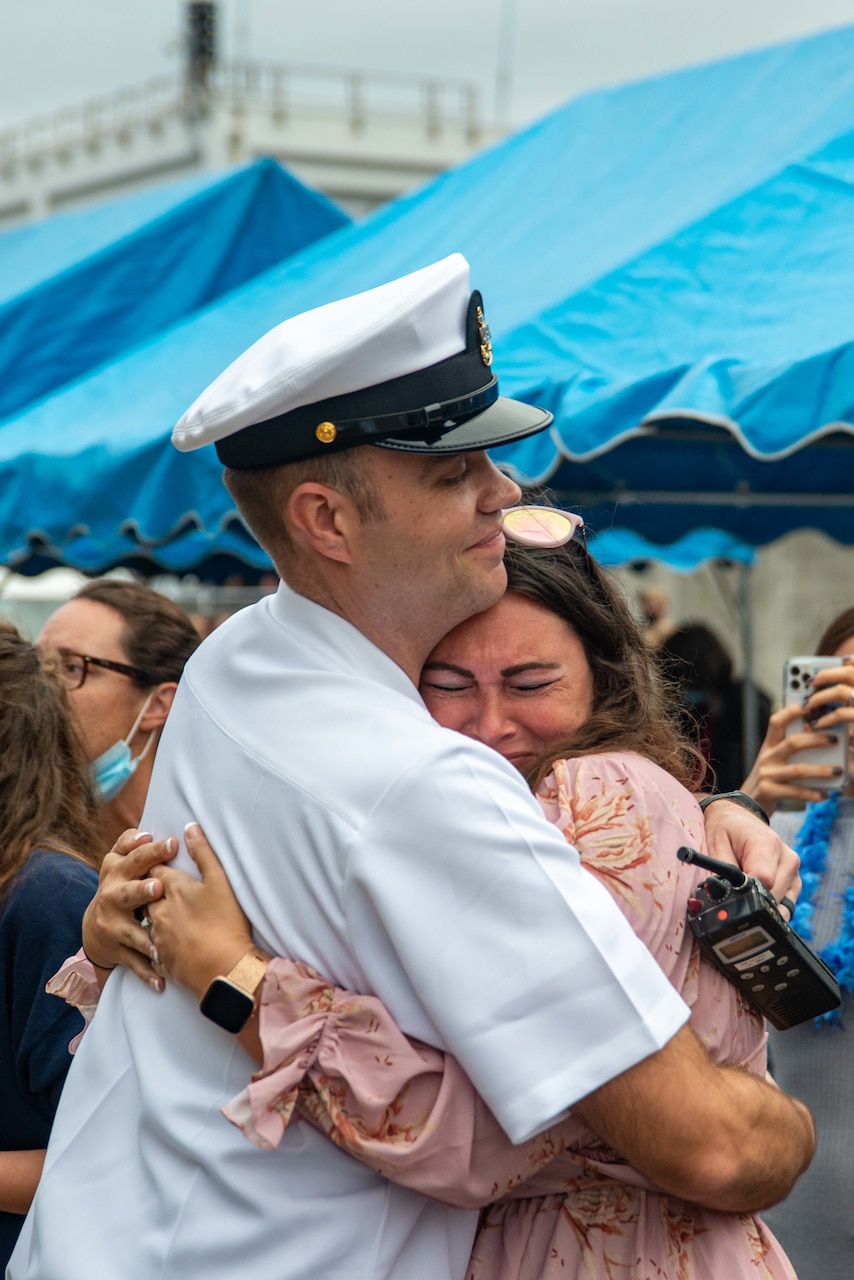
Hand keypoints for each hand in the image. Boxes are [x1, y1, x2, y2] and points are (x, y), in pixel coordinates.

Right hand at [81, 829, 177, 986]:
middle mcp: (110, 897)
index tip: (169, 844)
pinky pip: (135, 962)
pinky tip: (162, 980)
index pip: (128, 857)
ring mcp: (111, 926)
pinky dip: (148, 972)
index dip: (145, 850)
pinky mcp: (117, 950)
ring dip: (144, 936)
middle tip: (159, 887)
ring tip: (159, 942)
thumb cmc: (120, 885)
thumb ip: (131, 845)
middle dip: (141, 890)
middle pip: (125, 892)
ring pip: (130, 931)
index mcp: (114, 871)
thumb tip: (146, 832)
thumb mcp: (120, 863)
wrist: (95, 928)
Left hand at [146, 823, 254, 1001]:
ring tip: (159, 913)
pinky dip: (154, 941)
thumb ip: (203, 853)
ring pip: (145, 919)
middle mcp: (158, 910)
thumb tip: (190, 828)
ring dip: (149, 914)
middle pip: (144, 892)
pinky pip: (150, 946)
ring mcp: (157, 935)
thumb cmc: (226, 922)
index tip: (161, 858)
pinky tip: (162, 942)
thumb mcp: (220, 882)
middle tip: (155, 885)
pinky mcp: (160, 957)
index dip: (157, 861)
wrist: (223, 969)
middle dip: (147, 887)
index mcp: (172, 888)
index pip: (155, 867)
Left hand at [702, 799, 800, 904]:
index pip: (764, 881)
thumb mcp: (717, 844)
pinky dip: (769, 905)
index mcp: (768, 845)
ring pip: (779, 905)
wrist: (740, 818)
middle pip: (772, 897)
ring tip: (744, 886)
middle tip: (732, 891)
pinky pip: (785, 905)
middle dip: (750, 902)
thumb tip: (719, 895)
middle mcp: (788, 859)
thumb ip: (721, 871)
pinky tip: (756, 893)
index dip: (745, 894)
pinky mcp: (795, 882)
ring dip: (759, 903)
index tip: (730, 894)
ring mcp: (795, 872)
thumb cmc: (726, 829)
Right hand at [742, 698, 848, 814]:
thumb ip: (791, 749)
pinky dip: (812, 793)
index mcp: (768, 746)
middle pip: (792, 743)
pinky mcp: (769, 791)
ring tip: (838, 770)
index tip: (809, 706)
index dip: (791, 712)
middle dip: (816, 740)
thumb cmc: (770, 779)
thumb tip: (821, 737)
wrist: (747, 804)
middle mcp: (766, 757)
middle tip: (835, 740)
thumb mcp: (775, 760)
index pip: (776, 722)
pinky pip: (795, 792)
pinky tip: (825, 794)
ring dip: (821, 770)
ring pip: (798, 769)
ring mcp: (767, 774)